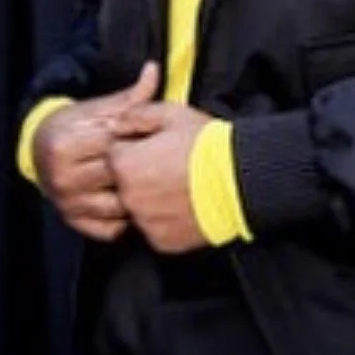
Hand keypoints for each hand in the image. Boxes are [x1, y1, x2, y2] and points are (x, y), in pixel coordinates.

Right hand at [33, 62, 158, 240]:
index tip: (159, 139)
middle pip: (117, 177)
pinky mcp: (72, 221)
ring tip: (149, 183)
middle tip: (162, 163)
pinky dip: (125, 219)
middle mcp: (62, 177)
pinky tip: (132, 201)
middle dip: (142, 169)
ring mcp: (66, 202)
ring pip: (118, 207)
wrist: (39, 146)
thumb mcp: (98, 108)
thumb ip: (130, 97)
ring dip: (137, 196)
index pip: (115, 147)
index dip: (139, 141)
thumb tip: (154, 69)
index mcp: (66, 144)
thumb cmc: (75, 123)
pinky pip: (110, 230)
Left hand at [109, 100, 213, 253]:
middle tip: (168, 166)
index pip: (114, 154)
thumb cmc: (208, 147)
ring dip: (151, 198)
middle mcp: (130, 197)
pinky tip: (184, 203)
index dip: (134, 147)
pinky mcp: (162, 241)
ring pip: (138, 208)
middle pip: (123, 184)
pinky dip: (165, 219)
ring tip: (179, 185)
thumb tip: (116, 122)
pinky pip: (155, 228)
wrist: (240, 180)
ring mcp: (145, 221)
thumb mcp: (172, 114)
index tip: (152, 147)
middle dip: (140, 174)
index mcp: (126, 165)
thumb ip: (137, 115)